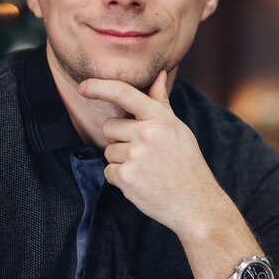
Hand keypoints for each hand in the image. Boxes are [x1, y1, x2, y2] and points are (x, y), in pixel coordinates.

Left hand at [79, 71, 223, 237]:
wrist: (195, 203)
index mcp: (160, 118)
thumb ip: (161, 103)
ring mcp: (135, 155)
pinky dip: (120, 178)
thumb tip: (158, 75)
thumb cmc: (187, 164)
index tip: (83, 86)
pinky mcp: (126, 177)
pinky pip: (108, 171)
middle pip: (110, 127)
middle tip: (144, 154)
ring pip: (109, 151)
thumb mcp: (178, 129)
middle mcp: (147, 133)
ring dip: (121, 161)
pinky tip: (142, 183)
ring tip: (147, 170)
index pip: (124, 93)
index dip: (100, 87)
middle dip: (119, 139)